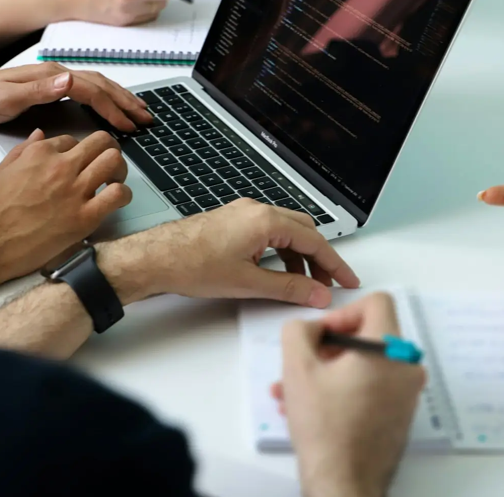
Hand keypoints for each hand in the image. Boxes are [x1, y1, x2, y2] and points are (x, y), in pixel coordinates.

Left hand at [0, 63, 152, 131]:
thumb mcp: (6, 99)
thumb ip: (38, 91)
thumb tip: (69, 81)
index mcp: (50, 77)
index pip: (90, 90)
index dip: (111, 107)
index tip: (127, 124)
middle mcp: (57, 74)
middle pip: (101, 84)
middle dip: (125, 101)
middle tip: (146, 118)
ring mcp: (56, 79)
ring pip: (97, 85)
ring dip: (120, 97)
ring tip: (138, 111)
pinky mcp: (53, 86)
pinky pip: (88, 89)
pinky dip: (106, 97)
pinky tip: (112, 106)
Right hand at [0, 130, 130, 291]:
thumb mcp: (1, 171)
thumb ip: (22, 150)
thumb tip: (39, 134)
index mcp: (40, 153)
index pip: (72, 140)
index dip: (78, 152)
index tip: (78, 164)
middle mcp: (61, 166)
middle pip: (101, 142)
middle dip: (108, 149)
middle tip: (107, 164)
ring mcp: (75, 190)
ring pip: (113, 161)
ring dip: (119, 169)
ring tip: (113, 180)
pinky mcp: (85, 216)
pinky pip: (118, 194)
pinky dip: (123, 194)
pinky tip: (116, 200)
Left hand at [97, 199, 359, 305]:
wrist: (155, 258)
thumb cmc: (191, 265)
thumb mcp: (247, 283)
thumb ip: (288, 288)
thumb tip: (317, 293)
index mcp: (265, 220)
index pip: (314, 241)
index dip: (335, 263)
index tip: (347, 280)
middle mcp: (256, 210)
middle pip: (303, 230)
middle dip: (319, 257)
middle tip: (327, 283)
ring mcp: (242, 214)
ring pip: (285, 231)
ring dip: (298, 256)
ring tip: (302, 284)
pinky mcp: (231, 221)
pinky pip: (266, 232)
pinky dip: (279, 251)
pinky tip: (275, 271)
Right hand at [273, 293, 424, 496]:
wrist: (344, 481)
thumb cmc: (325, 427)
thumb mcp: (297, 366)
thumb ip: (298, 330)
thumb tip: (309, 327)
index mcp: (390, 350)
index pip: (376, 302)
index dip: (343, 312)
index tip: (322, 336)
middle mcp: (407, 368)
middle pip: (368, 334)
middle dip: (329, 346)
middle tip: (305, 362)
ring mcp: (407, 394)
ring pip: (365, 364)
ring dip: (329, 370)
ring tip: (295, 389)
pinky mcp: (399, 414)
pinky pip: (371, 386)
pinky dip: (344, 388)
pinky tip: (312, 406)